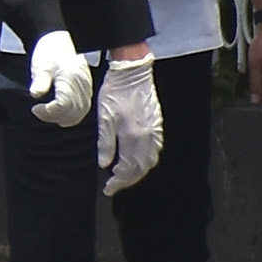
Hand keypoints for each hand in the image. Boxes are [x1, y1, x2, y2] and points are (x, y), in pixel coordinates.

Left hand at [24, 31, 94, 127]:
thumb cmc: (49, 52)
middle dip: (55, 117)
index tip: (35, 108)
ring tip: (47, 113)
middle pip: (73, 112)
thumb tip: (36, 94)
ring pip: (80, 112)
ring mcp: (87, 87)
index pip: (63, 105)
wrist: (59, 41)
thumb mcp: (40, 65)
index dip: (48, 112)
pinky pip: (84, 108)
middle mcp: (82, 84)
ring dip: (63, 118)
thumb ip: (40, 81)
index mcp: (70, 78)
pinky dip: (72, 115)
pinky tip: (60, 113)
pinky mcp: (88, 89)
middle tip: (39, 112)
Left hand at [94, 51, 163, 193]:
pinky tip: (139, 161)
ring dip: (138, 172)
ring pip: (150, 160)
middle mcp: (148, 136)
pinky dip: (147, 161)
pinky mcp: (158, 124)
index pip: (127, 168)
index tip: (108, 189)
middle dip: (127, 180)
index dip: (118, 181)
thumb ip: (105, 142)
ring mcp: (155, 130)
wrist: (133, 72)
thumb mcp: (103, 117)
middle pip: (140, 168)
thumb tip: (104, 164)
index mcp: (132, 135)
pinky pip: (156, 150)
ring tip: (124, 177)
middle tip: (114, 186)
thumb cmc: (114, 92)